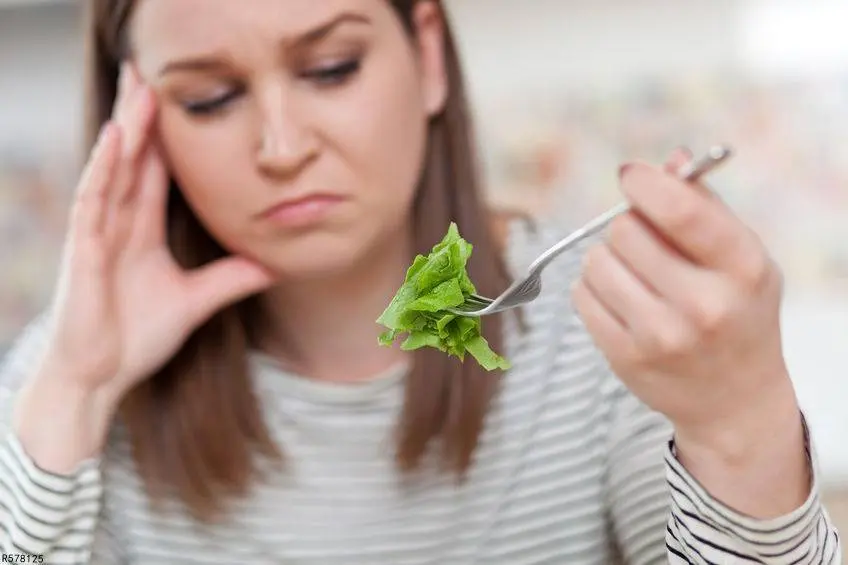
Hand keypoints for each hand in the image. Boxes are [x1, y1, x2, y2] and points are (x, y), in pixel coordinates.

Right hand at [37, 62, 274, 404]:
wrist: (102, 377)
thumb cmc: (136, 337)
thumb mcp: (196, 300)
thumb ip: (232, 277)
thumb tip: (274, 264)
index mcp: (142, 231)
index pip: (157, 172)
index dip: (167, 137)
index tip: (180, 102)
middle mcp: (119, 223)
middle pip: (133, 159)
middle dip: (141, 116)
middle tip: (150, 71)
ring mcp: (98, 233)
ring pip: (114, 169)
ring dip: (127, 128)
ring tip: (139, 87)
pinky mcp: (85, 250)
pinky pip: (93, 200)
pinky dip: (104, 168)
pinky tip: (115, 138)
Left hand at [571, 148, 796, 450]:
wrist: (734, 399)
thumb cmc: (738, 313)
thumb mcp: (741, 257)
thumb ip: (705, 206)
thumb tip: (670, 160)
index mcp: (742, 268)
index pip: (680, 210)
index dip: (645, 183)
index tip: (631, 176)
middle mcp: (703, 305)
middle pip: (624, 230)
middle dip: (629, 226)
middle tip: (646, 244)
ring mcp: (661, 336)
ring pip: (595, 261)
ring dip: (607, 259)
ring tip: (636, 276)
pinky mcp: (624, 357)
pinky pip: (581, 295)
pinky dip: (594, 289)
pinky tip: (622, 301)